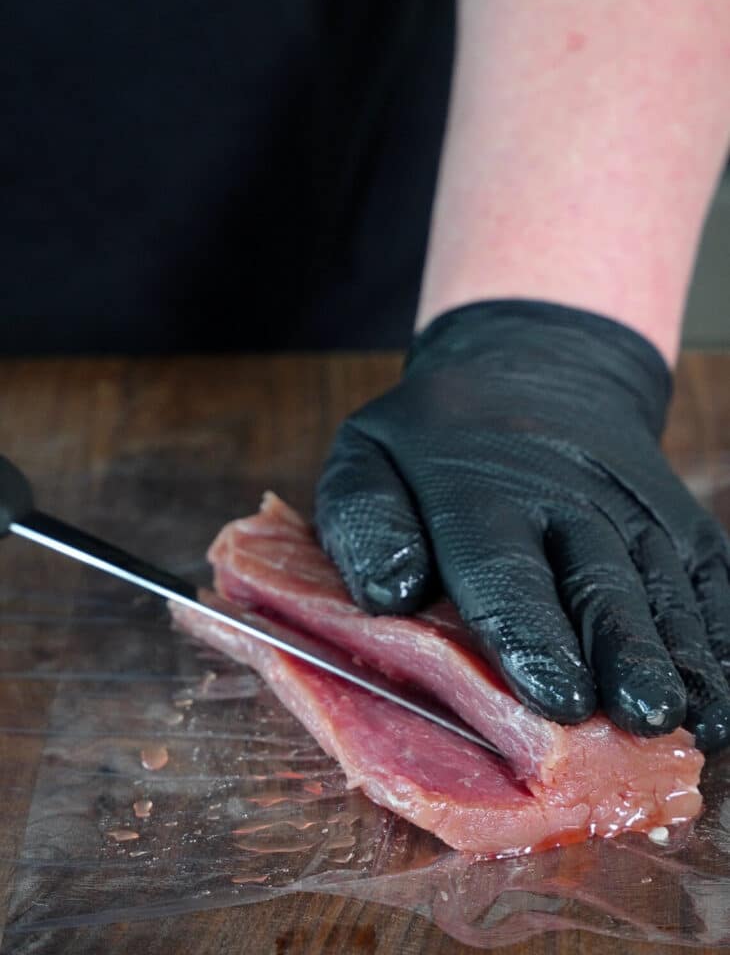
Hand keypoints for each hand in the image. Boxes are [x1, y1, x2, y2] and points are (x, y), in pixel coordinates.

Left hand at [315, 301, 729, 751]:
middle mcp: (566, 495)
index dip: (531, 633)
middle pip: (598, 580)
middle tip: (641, 714)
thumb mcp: (369, 458)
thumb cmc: (435, 442)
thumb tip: (390, 594)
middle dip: (622, 651)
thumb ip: (366, 521)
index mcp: (478, 487)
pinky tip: (721, 698)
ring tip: (690, 719)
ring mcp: (630, 505)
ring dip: (679, 654)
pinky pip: (707, 575)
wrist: (534, 366)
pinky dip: (718, 637)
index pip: (502, 565)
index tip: (555, 696)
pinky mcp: (676, 518)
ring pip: (660, 584)